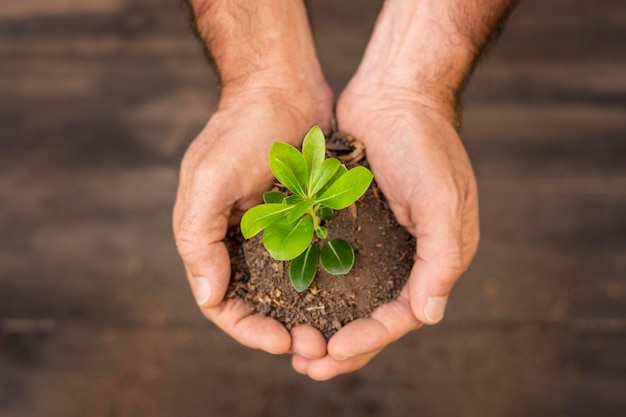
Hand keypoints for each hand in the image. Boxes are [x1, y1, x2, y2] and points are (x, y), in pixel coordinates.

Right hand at [173, 88, 332, 356]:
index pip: (222, 303)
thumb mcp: (207, 181)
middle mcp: (242, 242)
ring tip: (335, 332)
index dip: (248, 329)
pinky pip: (314, 260)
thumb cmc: (238, 130)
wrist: (281, 88)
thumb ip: (199, 237)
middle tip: (317, 346)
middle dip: (283, 330)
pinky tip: (348, 297)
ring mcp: (276, 232)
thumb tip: (209, 297)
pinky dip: (326, 284)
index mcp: (211, 240)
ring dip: (309, 315)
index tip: (279, 341)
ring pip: (290, 290)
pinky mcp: (306, 218)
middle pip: (259, 304)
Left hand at [291, 85, 479, 379]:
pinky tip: (289, 300)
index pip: (404, 314)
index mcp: (436, 256)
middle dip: (344, 345)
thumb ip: (442, 256)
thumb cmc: (424, 142)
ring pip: (351, 297)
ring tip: (294, 345)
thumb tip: (429, 315)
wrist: (394, 94)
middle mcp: (408, 255)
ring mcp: (379, 240)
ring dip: (326, 323)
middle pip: (375, 315)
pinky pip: (334, 265)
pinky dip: (316, 287)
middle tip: (307, 365)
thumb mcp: (443, 198)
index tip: (332, 351)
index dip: (370, 338)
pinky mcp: (352, 223)